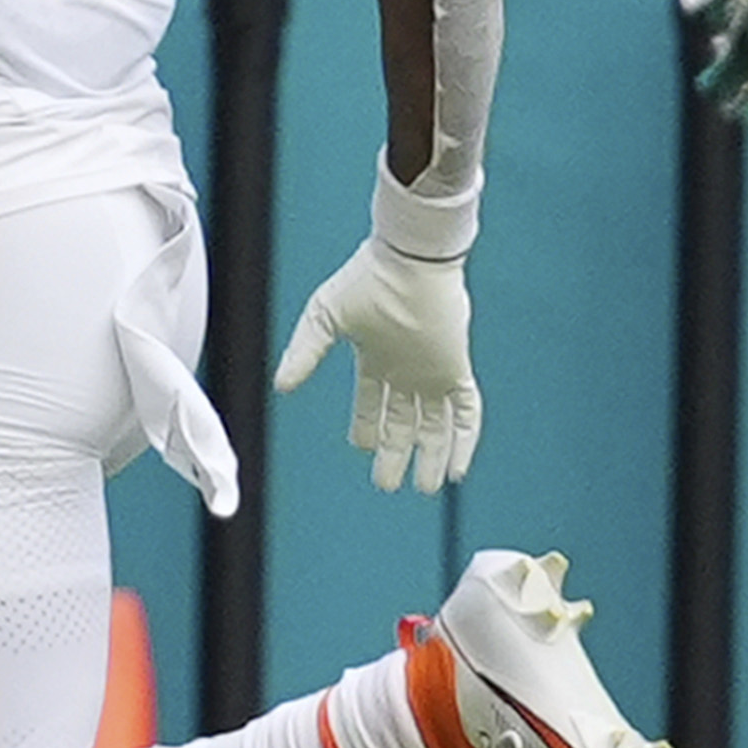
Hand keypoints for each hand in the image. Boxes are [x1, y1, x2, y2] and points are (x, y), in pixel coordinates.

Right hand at [275, 233, 481, 492]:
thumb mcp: (323, 319)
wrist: (409, 261)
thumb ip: (304, 353)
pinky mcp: (456, 369)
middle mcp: (407, 372)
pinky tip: (459, 467)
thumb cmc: (366, 281)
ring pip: (436, 426)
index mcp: (376, 360)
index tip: (361, 450)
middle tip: (387, 485)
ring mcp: (433, 372)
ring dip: (432, 457)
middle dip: (395, 455)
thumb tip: (281, 386)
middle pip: (404, 424)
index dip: (367, 429)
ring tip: (427, 487)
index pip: (372, 405)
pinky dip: (465, 441)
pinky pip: (466, 412)